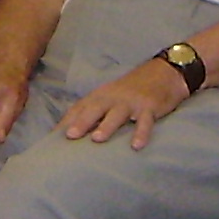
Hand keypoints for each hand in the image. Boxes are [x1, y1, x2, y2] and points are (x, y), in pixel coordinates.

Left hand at [59, 57, 193, 150]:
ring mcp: (132, 102)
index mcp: (102, 95)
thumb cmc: (133, 89)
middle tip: (69, 136)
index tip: (53, 137)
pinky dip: (141, 133)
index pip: (81, 107)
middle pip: (95, 108)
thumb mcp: (112, 95)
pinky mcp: (150, 107)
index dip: (67, 121)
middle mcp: (114, 97)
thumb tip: (73, 130)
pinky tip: (136, 146)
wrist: (165, 72)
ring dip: (107, 126)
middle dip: (82, 121)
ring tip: (97, 139)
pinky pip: (145, 122)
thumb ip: (95, 110)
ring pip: (117, 114)